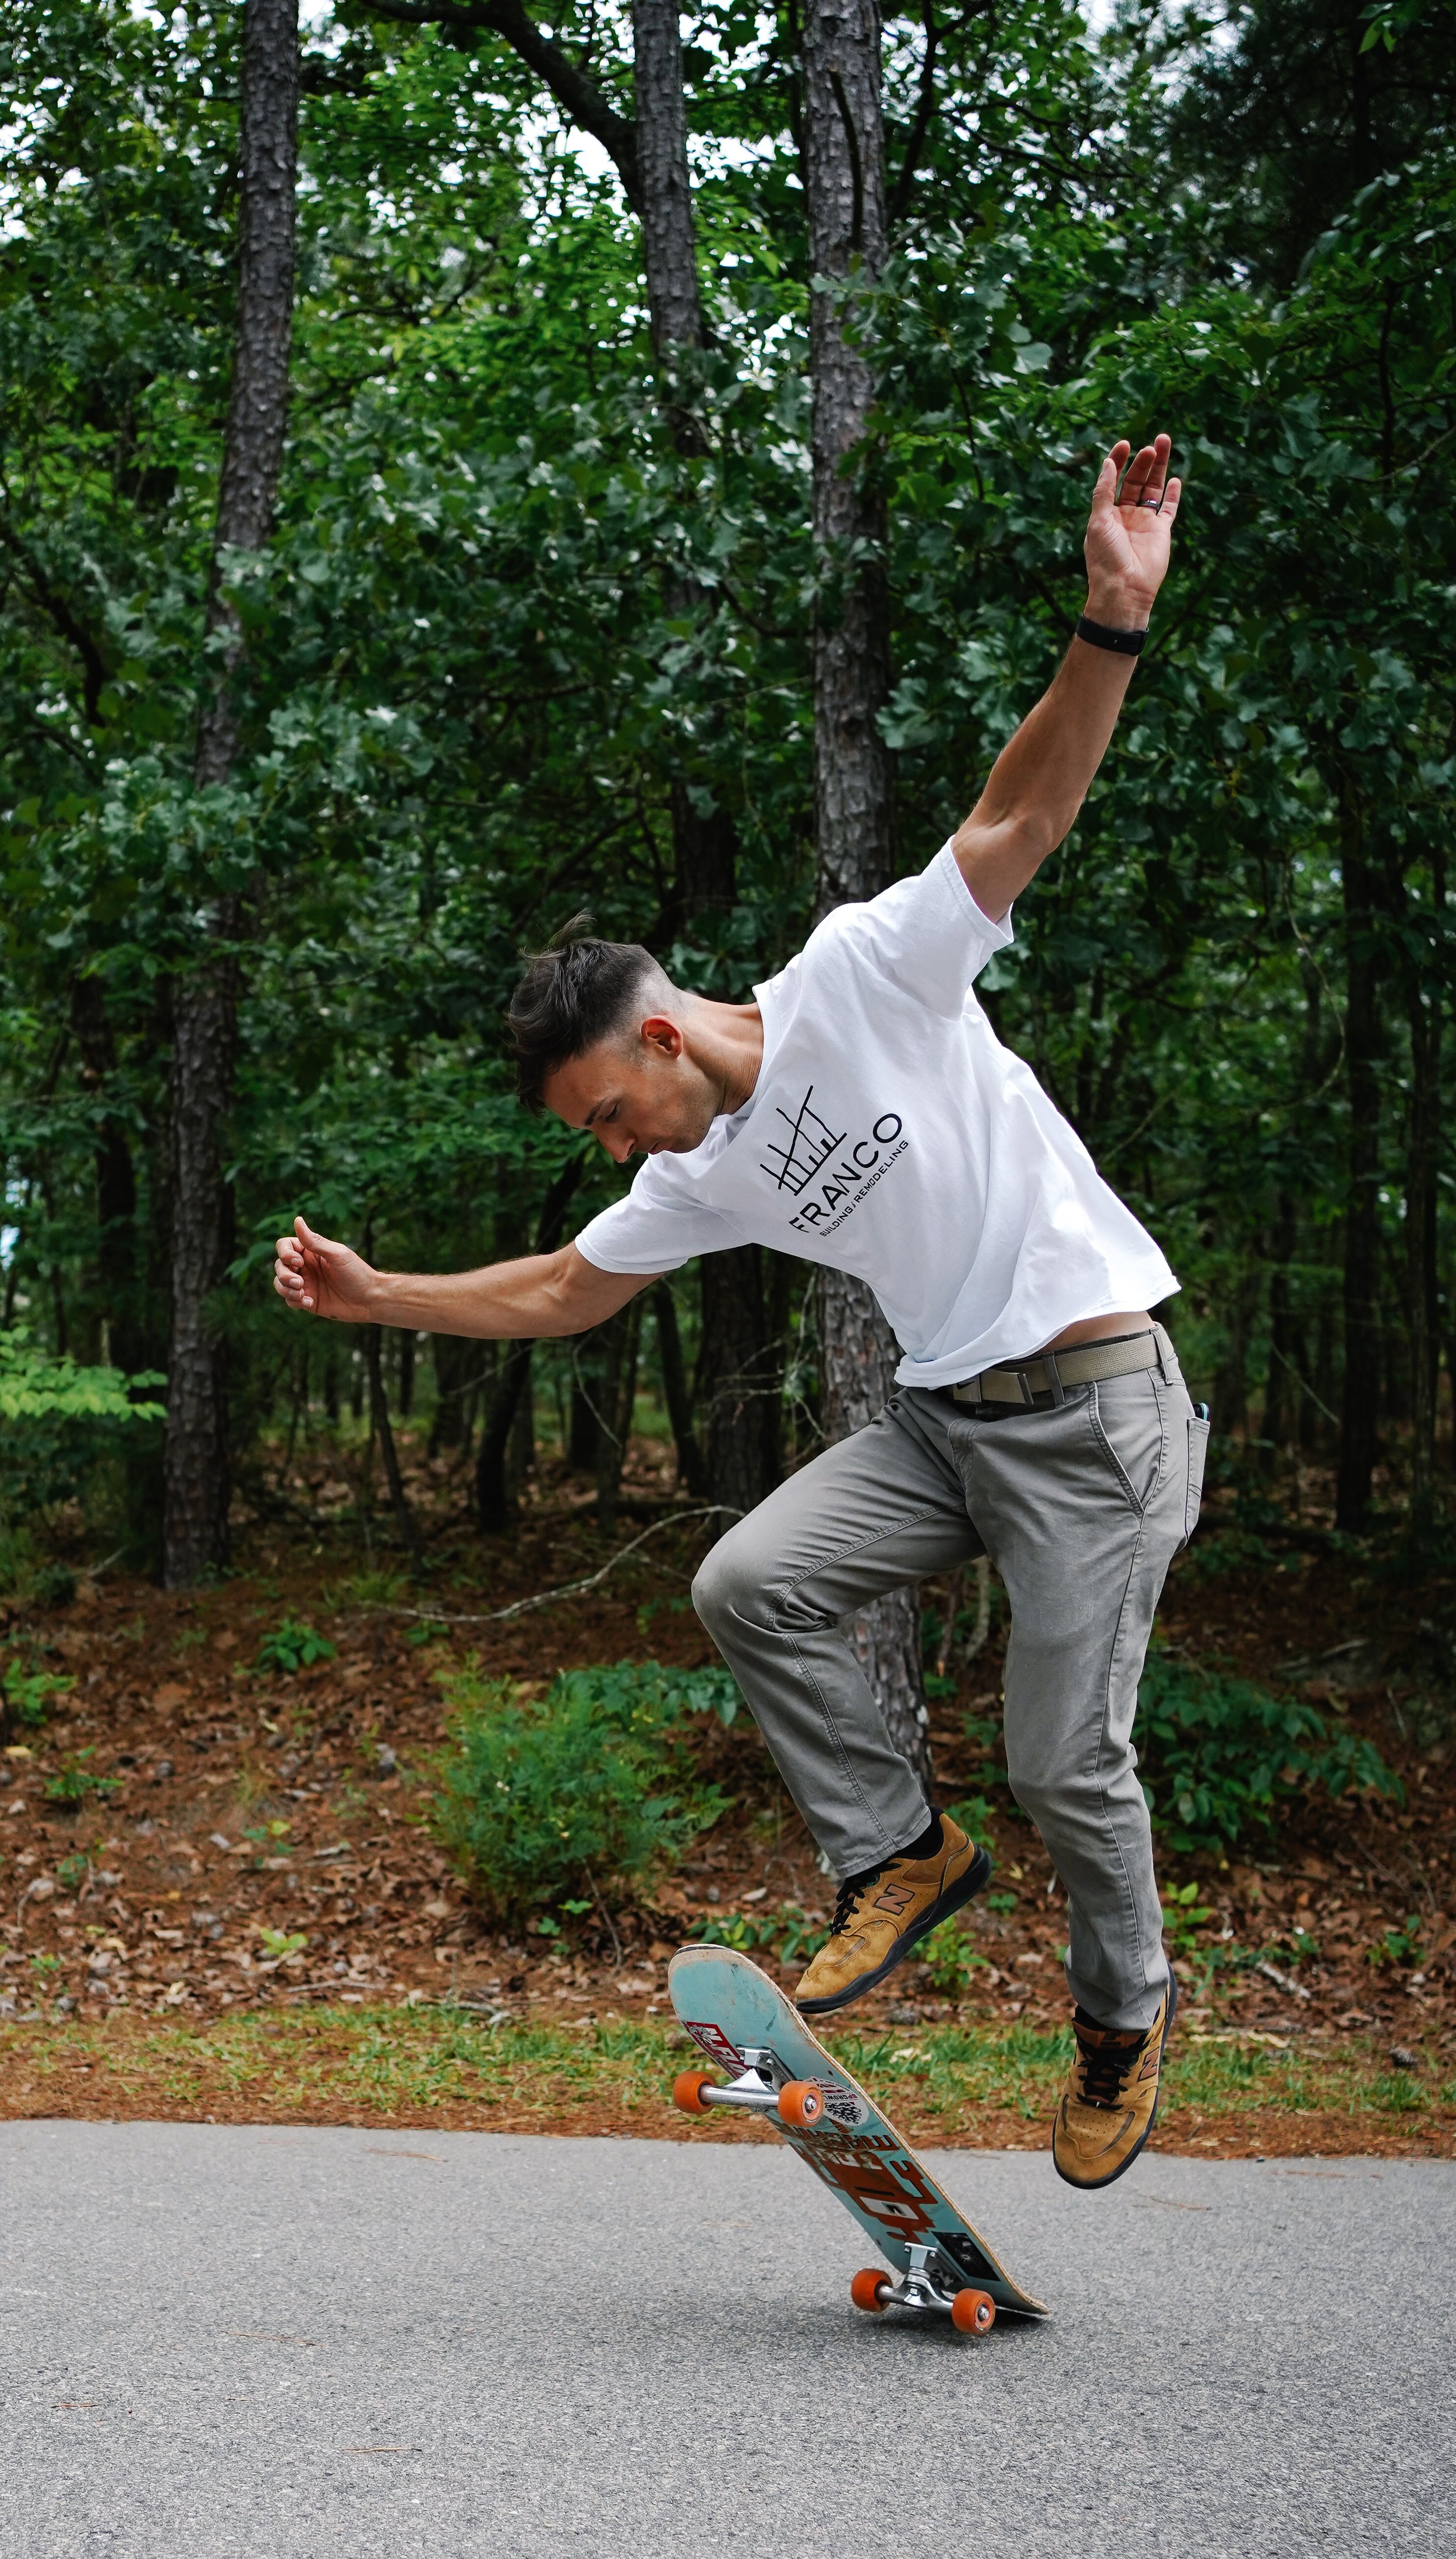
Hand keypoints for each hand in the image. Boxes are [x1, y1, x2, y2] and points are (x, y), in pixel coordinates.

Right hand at [273, 1216, 376, 1322]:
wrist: (370, 1300)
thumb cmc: (357, 1273)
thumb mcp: (337, 1255)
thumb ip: (315, 1241)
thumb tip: (297, 1219)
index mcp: (311, 1251)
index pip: (285, 1246)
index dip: (284, 1252)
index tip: (297, 1261)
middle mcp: (305, 1266)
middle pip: (279, 1266)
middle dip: (284, 1275)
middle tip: (300, 1283)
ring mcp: (305, 1284)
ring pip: (280, 1284)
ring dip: (286, 1289)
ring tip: (302, 1294)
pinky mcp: (307, 1300)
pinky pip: (289, 1300)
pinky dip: (294, 1301)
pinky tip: (310, 1302)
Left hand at [1083, 434, 1181, 625]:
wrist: (1124, 588)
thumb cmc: (1106, 558)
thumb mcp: (1098, 521)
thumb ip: (1103, 492)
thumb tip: (1107, 462)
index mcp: (1107, 512)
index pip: (1113, 479)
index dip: (1118, 460)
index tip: (1125, 444)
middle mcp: (1125, 515)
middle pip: (1136, 480)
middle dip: (1143, 461)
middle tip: (1151, 446)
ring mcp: (1144, 522)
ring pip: (1153, 488)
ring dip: (1159, 468)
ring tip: (1163, 445)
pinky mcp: (1161, 531)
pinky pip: (1168, 509)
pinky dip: (1172, 495)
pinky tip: (1175, 479)